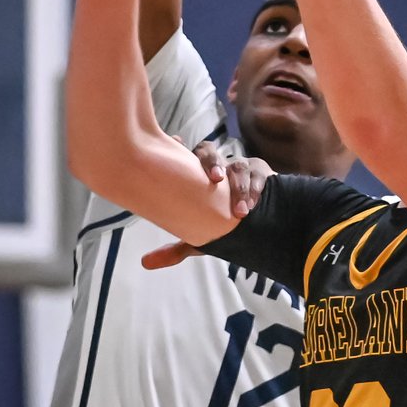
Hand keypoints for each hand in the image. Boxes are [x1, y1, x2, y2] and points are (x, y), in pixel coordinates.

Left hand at [141, 147, 271, 269]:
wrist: (258, 231)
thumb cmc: (223, 228)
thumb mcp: (200, 238)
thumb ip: (176, 249)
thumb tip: (145, 263)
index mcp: (199, 175)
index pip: (187, 155)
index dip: (180, 147)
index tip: (175, 142)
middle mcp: (218, 168)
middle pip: (210, 152)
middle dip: (212, 162)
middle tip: (215, 179)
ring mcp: (240, 169)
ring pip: (238, 165)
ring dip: (240, 185)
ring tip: (240, 210)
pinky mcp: (261, 174)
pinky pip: (258, 175)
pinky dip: (256, 189)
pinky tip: (252, 205)